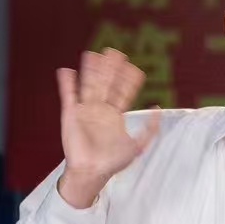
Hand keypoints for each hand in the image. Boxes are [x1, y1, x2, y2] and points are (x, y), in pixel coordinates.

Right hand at [55, 48, 161, 207]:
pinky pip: (68, 95)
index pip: (122, 92)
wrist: (92, 171)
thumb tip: (157, 109)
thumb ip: (150, 128)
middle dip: (110, 69)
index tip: (133, 67)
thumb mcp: (138, 145)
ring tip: (92, 55)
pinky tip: (67, 71)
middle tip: (114, 52)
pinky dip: (67, 84)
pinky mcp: (70, 114)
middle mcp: (100, 110)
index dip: (127, 80)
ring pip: (88, 85)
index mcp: (115, 115)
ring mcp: (85, 110)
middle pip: (106, 83)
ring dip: (90, 70)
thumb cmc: (113, 162)